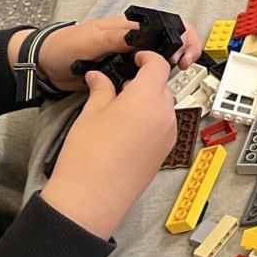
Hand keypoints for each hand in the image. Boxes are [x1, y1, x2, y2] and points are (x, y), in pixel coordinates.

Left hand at [26, 16, 203, 92]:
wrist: (45, 67)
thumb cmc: (64, 46)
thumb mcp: (91, 39)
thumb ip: (116, 37)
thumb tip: (141, 37)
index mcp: (130, 28)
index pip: (167, 25)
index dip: (181, 37)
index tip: (180, 54)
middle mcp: (134, 41)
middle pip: (170, 41)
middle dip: (184, 50)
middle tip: (184, 63)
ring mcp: (129, 58)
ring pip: (160, 61)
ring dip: (171, 67)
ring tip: (176, 74)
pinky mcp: (122, 75)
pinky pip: (145, 78)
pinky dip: (154, 81)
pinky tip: (156, 87)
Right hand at [40, 52, 176, 239]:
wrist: (91, 198)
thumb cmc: (87, 158)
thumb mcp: (90, 113)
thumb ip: (101, 89)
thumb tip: (99, 77)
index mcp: (146, 99)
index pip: (158, 66)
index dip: (148, 58)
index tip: (138, 58)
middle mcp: (164, 115)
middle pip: (162, 87)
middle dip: (145, 84)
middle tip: (121, 89)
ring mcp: (169, 134)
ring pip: (164, 107)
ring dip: (149, 104)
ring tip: (121, 114)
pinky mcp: (166, 151)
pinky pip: (164, 126)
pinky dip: (152, 122)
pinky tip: (128, 132)